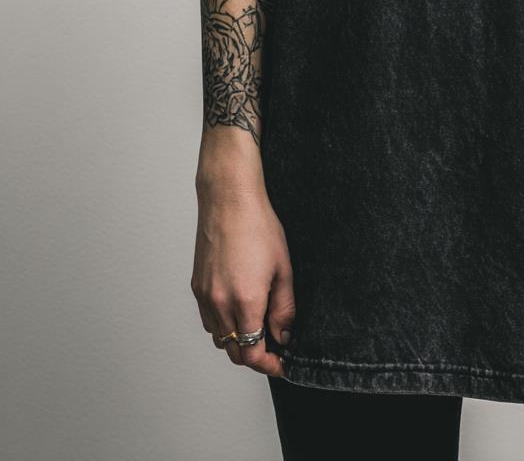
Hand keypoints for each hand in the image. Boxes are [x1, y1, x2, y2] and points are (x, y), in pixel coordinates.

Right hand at [191, 177, 295, 377]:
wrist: (229, 200)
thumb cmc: (258, 227)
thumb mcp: (283, 268)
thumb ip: (284, 308)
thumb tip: (284, 335)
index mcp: (245, 301)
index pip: (252, 353)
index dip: (268, 365)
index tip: (281, 364)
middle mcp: (220, 304)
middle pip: (234, 352)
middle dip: (255, 357)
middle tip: (274, 349)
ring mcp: (205, 296)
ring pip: (219, 338)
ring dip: (238, 342)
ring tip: (258, 327)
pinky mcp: (196, 287)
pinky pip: (208, 320)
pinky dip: (223, 326)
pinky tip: (238, 311)